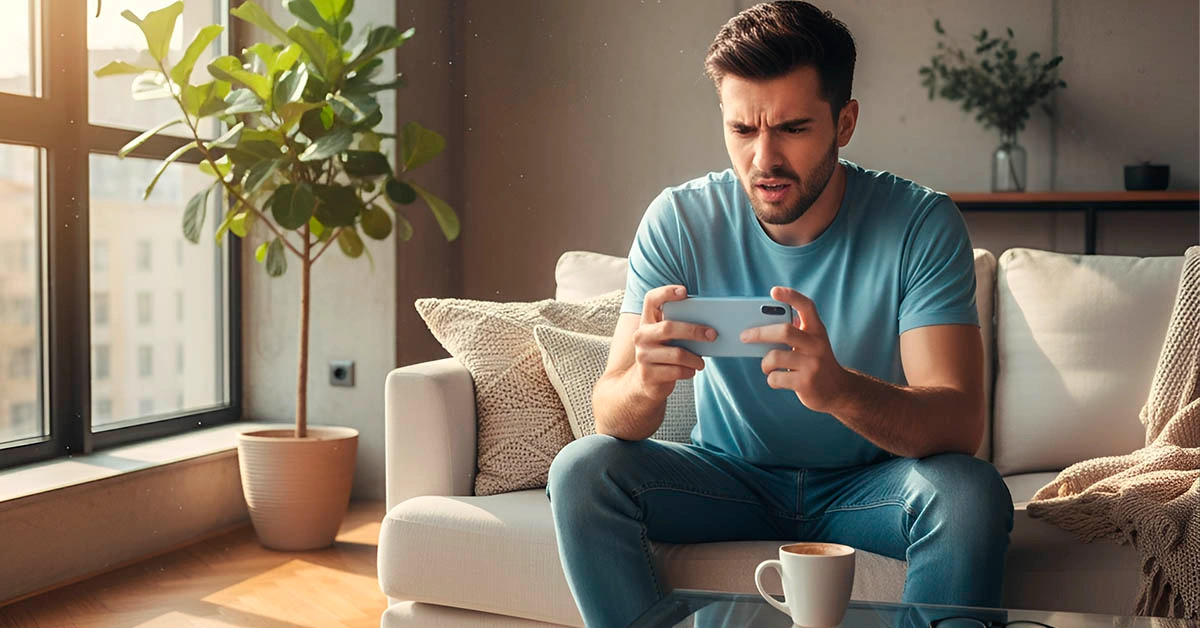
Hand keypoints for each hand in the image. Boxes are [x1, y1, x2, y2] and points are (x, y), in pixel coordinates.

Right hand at [629, 285, 716, 400]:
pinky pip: (676, 371)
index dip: (666, 292)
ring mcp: (642, 356)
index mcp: (647, 321)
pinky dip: (689, 371)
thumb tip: (710, 325)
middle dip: (694, 330)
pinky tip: (691, 371)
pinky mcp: (648, 374)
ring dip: (695, 358)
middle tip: (712, 335)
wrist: (645, 383)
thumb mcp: (668, 338)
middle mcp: (641, 336)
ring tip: (701, 362)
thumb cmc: (664, 354)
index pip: (651, 299)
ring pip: (677, 354)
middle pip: (669, 328)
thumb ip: (680, 327)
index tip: (684, 291)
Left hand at [740, 286, 848, 413]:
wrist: (838, 390)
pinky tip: (777, 379)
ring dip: (765, 363)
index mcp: (817, 330)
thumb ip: (792, 334)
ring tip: (767, 366)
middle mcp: (817, 344)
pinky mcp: (806, 383)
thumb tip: (756, 328)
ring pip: (774, 357)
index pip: (806, 307)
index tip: (774, 291)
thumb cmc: (814, 362)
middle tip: (744, 336)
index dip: (791, 296)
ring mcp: (813, 364)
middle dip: (760, 333)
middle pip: (784, 331)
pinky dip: (771, 378)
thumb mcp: (810, 344)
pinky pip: (775, 377)